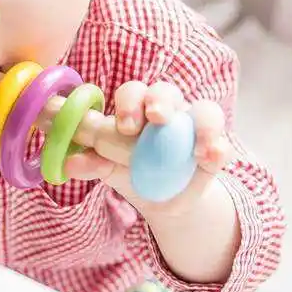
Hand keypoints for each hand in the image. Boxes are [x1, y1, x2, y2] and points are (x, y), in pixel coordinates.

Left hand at [65, 80, 232, 215]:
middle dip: (159, 102)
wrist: (159, 199)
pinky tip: (208, 158)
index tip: (124, 125)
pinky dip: (217, 148)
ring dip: (201, 124)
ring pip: (205, 111)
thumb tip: (69, 164)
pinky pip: (222, 144)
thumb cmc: (129, 168)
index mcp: (137, 108)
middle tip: (154, 118)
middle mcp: (168, 110)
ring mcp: (195, 128)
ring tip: (196, 147)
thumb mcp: (108, 168)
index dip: (129, 102)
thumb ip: (91, 163)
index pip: (133, 93)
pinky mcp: (216, 150)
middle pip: (166, 92)